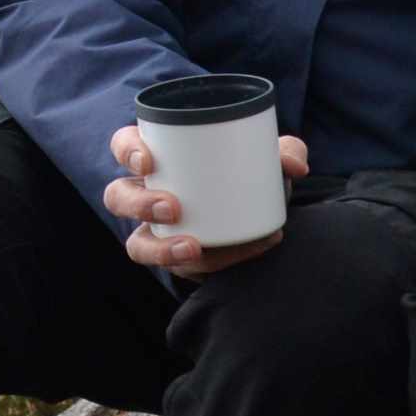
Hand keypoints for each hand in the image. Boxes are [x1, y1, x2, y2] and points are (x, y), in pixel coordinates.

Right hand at [107, 121, 310, 277]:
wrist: (264, 219)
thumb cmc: (252, 176)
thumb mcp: (271, 161)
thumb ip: (286, 154)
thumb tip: (295, 166)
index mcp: (160, 158)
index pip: (125, 146)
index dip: (127, 151)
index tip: (148, 161)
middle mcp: (149, 196)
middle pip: (119, 197)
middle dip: (139, 204)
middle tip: (173, 209)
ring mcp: (159, 233)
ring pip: (137, 245)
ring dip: (159, 248)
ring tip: (193, 247)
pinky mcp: (180, 261)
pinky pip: (183, 268)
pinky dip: (213, 264)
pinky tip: (241, 254)